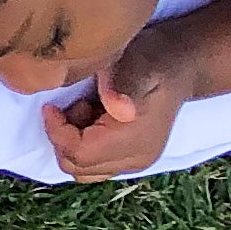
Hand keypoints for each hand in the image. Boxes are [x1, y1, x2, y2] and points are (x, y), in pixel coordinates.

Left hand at [44, 0, 230, 180]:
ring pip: (83, 169)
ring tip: (86, 109)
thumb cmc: (153, 60)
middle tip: (75, 104)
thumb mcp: (136, 63)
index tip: (51, 106)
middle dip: (64, 137)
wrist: (179, 65)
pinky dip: (83, 144)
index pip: (79, 155)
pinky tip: (92, 117)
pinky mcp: (130, 159)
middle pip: (77, 166)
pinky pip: (93, 164)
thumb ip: (123, 85)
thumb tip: (118, 109)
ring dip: (72, 141)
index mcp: (135, 141)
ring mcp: (134, 163)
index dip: (57, 132)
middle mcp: (136, 160)